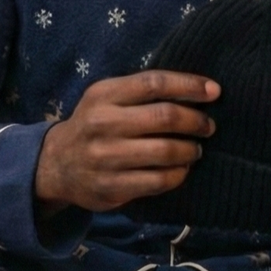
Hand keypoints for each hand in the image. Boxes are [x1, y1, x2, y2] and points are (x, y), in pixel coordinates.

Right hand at [34, 71, 218, 212]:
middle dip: (196, 121)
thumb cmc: (95, 125)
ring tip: (197, 148)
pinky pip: (158, 181)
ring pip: (165, 151)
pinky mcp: (110, 187)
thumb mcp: (106, 98)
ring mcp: (105, 158)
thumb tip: (199, 88)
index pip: (154, 83)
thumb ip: (141, 91)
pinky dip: (179, 174)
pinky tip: (182, 169)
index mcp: (103, 95)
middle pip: (165, 117)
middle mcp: (102, 124)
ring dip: (191, 149)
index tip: (214, 91)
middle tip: (209, 126)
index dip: (189, 85)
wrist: (55, 166)